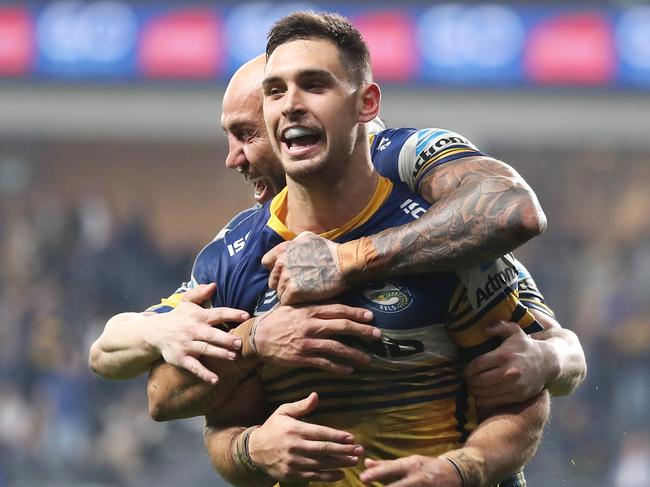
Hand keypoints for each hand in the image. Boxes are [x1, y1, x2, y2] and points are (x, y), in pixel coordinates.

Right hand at [151, 283, 248, 383]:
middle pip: (211, 334)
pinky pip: (194, 367)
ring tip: (233, 357)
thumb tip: (214, 285)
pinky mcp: (182, 359)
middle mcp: (193, 331)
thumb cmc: (178, 317)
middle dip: (225, 338)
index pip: (217, 314)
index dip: (231, 314)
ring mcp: (187, 345)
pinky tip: (215, 380)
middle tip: (239, 343)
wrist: (155, 333)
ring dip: (219, 354)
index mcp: (198, 316)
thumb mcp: (186, 302)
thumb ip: (199, 293)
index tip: (246, 315)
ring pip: (205, 350)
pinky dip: (204, 374)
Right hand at [249, 392, 361, 481]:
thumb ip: (301, 406)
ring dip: (340, 463)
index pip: (320, 433)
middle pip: (324, 450)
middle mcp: (295, 446)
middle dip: (344, 451)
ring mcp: (294, 462)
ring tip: (354, 461)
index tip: (351, 438)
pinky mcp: (292, 474)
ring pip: (321, 464)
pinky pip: (313, 476)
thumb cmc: (273, 428)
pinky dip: (328, 477)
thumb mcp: (283, 412)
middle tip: (359, 451)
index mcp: (295, 429)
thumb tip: (316, 396)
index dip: (337, 436)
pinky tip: (340, 474)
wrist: (254, 450)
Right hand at [254, 304, 380, 373]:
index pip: (338, 310)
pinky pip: (324, 363)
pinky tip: (349, 371)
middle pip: (342, 327)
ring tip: (367, 359)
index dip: (356, 313)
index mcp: (310, 310)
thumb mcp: (294, 306)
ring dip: (354, 354)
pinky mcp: (302, 358)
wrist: (258, 338)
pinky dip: (338, 368)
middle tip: (377, 336)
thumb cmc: (277, 320)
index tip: (370, 317)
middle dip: (362, 331)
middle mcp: (311, 325)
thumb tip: (334, 304)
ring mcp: (307, 342)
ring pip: (336, 348)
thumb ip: (313, 306)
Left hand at [262, 232, 345, 304]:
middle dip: (283, 284)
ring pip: (279, 293)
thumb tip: (289, 247)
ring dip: (289, 295)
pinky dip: (294, 302)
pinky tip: (304, 299)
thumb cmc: (329, 251)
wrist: (343, 264)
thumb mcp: (308, 237)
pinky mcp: (294, 291)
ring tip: (303, 294)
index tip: (285, 274)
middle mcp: (282, 263)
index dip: (276, 270)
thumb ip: (294, 243)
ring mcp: (287, 278)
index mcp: (283, 250)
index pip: (266, 263)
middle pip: (273, 281)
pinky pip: (286, 301)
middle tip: (297, 286)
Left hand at [360, 455, 460, 486]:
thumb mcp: (408, 462)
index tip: (362, 477)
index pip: (391, 469)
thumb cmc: (425, 467)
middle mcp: (418, 477)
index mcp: (411, 465)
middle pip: (399, 486)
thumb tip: (366, 463)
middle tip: (366, 482)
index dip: (377, 474)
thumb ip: (386, 465)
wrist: (454, 473)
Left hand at [465, 320, 550, 406]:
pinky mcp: (519, 395)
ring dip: (475, 391)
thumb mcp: (515, 330)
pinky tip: (480, 396)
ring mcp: (515, 385)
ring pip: (487, 392)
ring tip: (471, 388)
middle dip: (470, 381)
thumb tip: (484, 328)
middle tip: (466, 380)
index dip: (468, 369)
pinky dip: (485, 400)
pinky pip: (497, 400)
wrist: (549, 362)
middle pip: (481, 380)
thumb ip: (499, 326)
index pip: (478, 364)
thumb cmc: (527, 345)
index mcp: (505, 355)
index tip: (464, 371)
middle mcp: (509, 371)